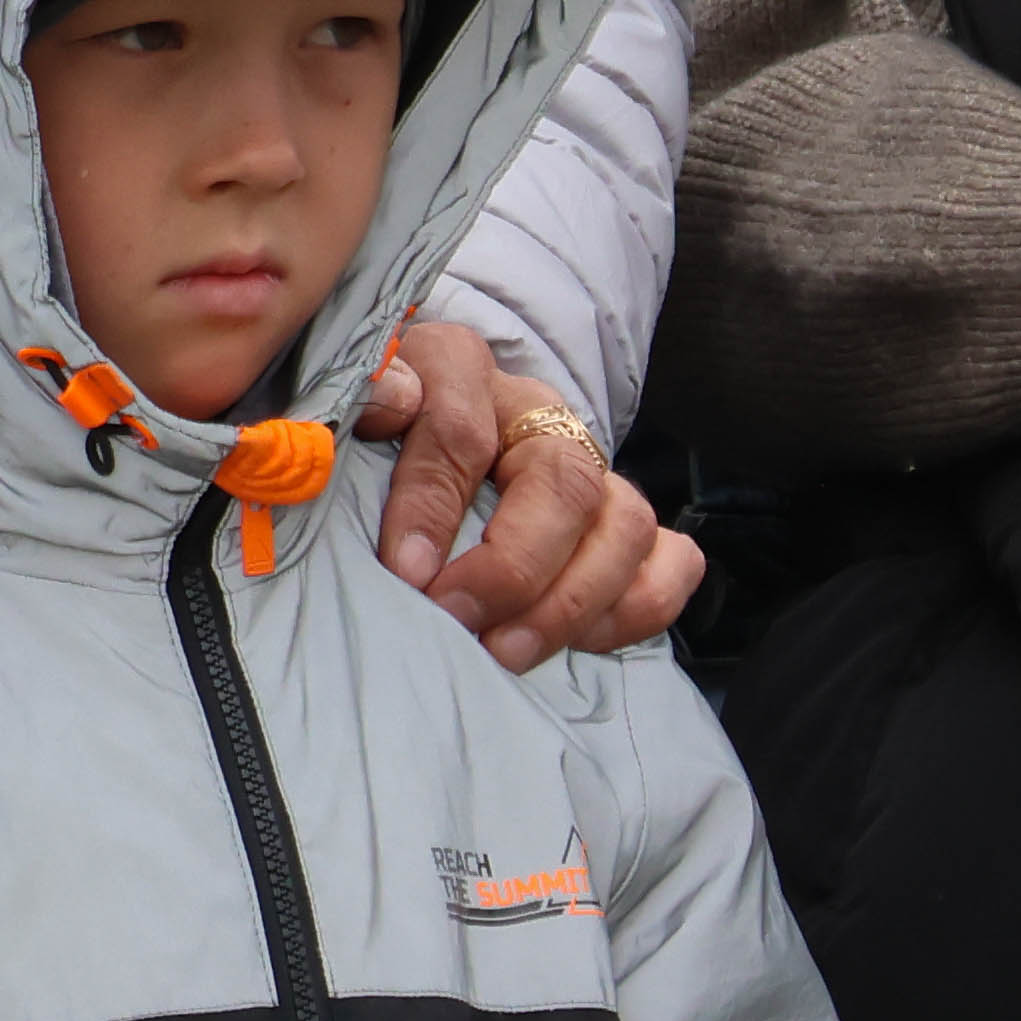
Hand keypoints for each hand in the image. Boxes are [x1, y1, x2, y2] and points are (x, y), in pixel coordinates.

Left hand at [352, 319, 698, 667]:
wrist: (410, 422)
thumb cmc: (373, 429)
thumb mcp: (350, 404)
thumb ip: (363, 393)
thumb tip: (392, 400)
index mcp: (461, 369)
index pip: (460, 428)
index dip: (433, 505)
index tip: (407, 571)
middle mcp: (537, 413)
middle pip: (564, 482)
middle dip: (514, 567)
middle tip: (457, 620)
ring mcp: (591, 466)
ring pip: (626, 522)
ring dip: (572, 601)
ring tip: (506, 651)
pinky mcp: (622, 520)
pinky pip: (670, 558)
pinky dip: (639, 606)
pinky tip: (580, 642)